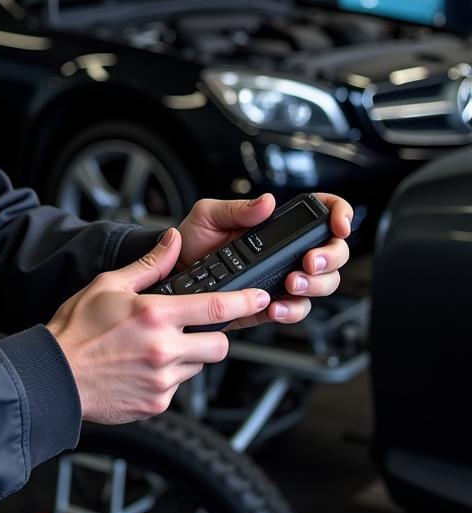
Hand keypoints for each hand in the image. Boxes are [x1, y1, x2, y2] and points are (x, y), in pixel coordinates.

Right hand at [46, 226, 271, 423]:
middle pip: (220, 346)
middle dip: (213, 336)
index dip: (245, 302)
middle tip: (190, 329)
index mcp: (155, 315)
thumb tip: (173, 241)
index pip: (216, 309)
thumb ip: (149, 264)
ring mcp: (163, 380)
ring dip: (187, 356)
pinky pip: (178, 386)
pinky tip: (141, 367)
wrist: (54, 375)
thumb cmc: (76, 329)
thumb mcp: (109, 285)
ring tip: (153, 347)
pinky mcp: (158, 402)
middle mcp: (164, 349)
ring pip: (199, 366)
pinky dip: (167, 376)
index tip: (260, 297)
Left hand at [177, 193, 352, 328]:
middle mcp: (285, 253)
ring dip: (314, 286)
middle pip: (332, 254)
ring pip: (322, 285)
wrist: (173, 275)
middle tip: (309, 263)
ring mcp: (281, 279)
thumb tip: (266, 202)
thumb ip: (238, 208)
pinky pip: (295, 310)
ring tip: (290, 284)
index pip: (320, 216)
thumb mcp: (209, 215)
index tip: (338, 226)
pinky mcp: (270, 304)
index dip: (338, 215)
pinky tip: (274, 306)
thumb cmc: (192, 240)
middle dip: (329, 259)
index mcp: (274, 226)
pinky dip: (291, 310)